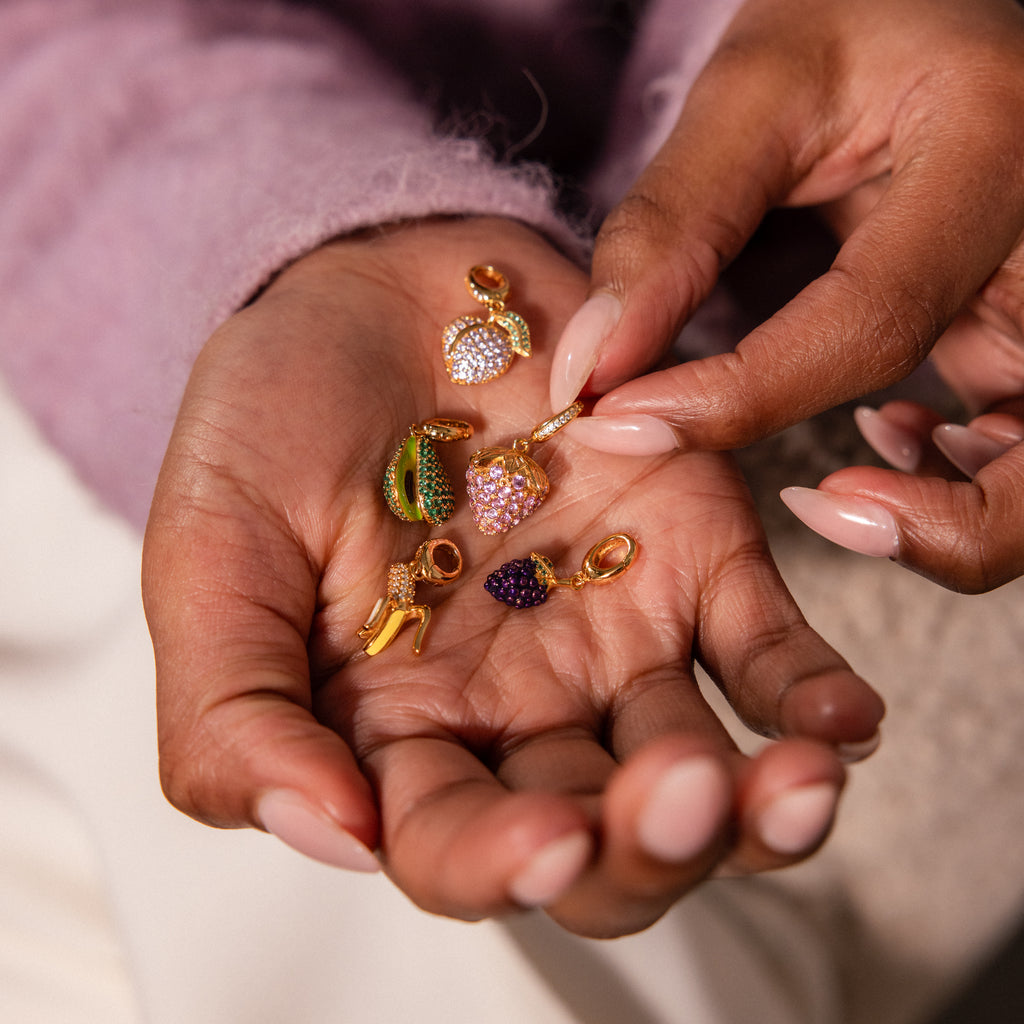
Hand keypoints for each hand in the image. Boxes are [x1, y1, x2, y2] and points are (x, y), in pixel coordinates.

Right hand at [142, 217, 881, 937]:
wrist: (377, 285)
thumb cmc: (277, 415)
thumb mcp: (210, 556)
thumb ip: (233, 710)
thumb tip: (333, 835)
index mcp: (399, 729)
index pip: (454, 848)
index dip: (499, 867)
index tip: (544, 834)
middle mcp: (518, 707)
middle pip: (604, 841)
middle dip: (649, 846)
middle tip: (673, 797)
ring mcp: (617, 637)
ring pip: (701, 767)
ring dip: (759, 800)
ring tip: (793, 780)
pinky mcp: (695, 558)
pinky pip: (767, 648)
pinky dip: (812, 692)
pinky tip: (841, 721)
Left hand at [548, 0, 1023, 590]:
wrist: (944, 4)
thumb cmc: (862, 16)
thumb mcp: (762, 87)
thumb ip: (674, 224)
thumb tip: (594, 365)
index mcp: (997, 149)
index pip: (870, 324)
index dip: (734, 398)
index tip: (619, 423)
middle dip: (941, 524)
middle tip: (821, 508)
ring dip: (956, 514)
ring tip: (846, 488)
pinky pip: (1021, 439)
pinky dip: (959, 476)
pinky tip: (888, 437)